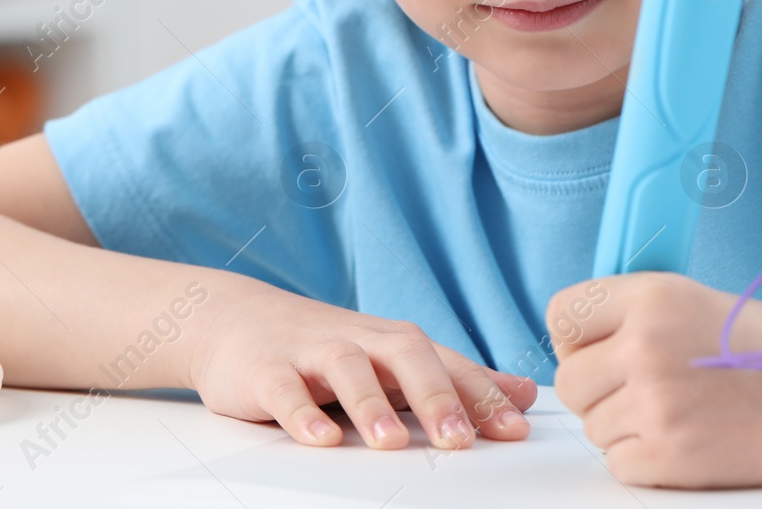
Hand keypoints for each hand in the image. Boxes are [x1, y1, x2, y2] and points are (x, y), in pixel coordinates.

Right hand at [191, 276, 537, 449]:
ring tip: (391, 443)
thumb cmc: (325, 347)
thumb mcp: (395, 360)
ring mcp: (311, 352)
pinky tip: (319, 440)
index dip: (482, 396)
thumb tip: (524, 394)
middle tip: (459, 440)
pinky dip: (302, 413)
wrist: (236, 319)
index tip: (515, 430)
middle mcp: (361, 341)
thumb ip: (457, 379)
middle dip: (435, 398)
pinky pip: (284, 390)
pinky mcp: (266, 370)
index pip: (448, 364)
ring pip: (347, 369)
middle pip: (405, 357)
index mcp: (396, 343)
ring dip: (371, 405)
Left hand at [548, 272, 761, 487]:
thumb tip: (578, 341)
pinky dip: (646, 459)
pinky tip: (690, 438)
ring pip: (593, 425)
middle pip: (569, 380)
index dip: (577, 338)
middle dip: (599, 388)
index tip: (597, 348)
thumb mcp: (697, 300)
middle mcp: (645, 346)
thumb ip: (633, 315)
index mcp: (651, 296)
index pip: (561, 316)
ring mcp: (656, 405)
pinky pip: (618, 463)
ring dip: (626, 425)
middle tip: (645, 387)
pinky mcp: (670, 457)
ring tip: (683, 411)